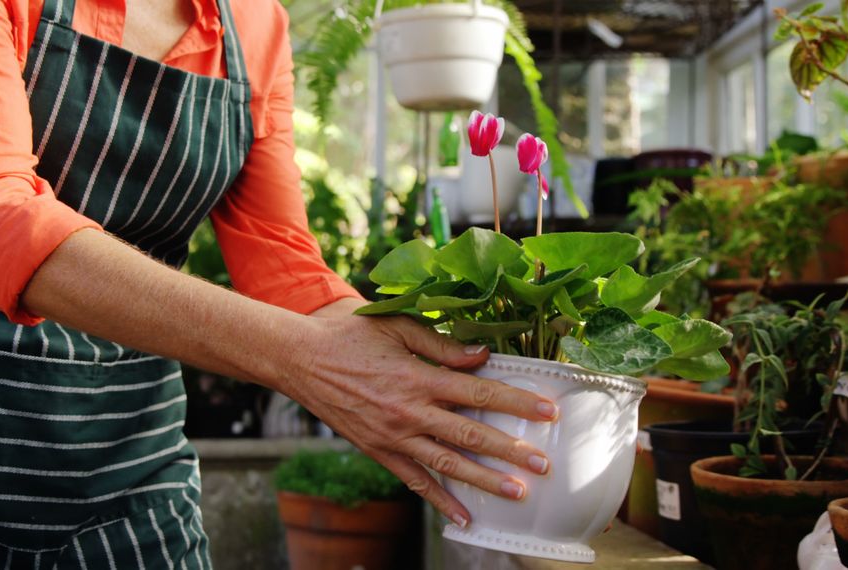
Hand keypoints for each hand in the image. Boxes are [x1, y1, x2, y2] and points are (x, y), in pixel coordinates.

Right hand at [287, 308, 558, 527]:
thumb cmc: (350, 336)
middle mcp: (409, 412)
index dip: (516, 401)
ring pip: (447, 464)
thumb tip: (482, 356)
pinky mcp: (378, 451)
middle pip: (470, 434)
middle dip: (511, 450)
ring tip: (517, 493)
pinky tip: (464, 517)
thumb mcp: (396, 327)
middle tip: (544, 464)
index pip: (479, 391)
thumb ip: (441, 344)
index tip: (548, 410)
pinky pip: (414, 481)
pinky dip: (439, 501)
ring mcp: (393, 437)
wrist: (300, 360)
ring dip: (484, 481)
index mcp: (418, 377)